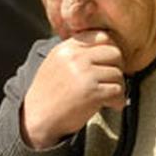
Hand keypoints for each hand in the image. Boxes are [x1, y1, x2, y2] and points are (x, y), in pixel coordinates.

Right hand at [21, 30, 126, 148]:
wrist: (37, 118)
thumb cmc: (47, 94)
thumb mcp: (54, 64)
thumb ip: (74, 53)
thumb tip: (101, 47)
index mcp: (66, 49)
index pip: (101, 36)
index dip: (110, 49)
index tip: (108, 63)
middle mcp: (75, 58)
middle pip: (114, 53)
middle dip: (117, 67)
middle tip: (111, 80)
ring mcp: (84, 74)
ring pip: (118, 73)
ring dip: (118, 87)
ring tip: (109, 96)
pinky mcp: (92, 92)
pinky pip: (118, 91)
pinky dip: (117, 100)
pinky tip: (110, 105)